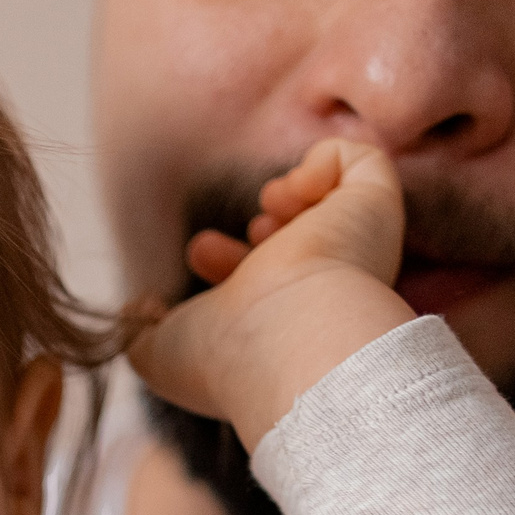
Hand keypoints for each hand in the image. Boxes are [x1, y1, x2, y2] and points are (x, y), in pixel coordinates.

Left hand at [129, 139, 415, 450]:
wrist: (287, 338)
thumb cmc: (222, 355)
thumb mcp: (157, 354)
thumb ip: (140, 329)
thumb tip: (141, 304)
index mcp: (286, 324)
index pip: (267, 285)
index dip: (226, 260)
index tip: (199, 250)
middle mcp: (329, 288)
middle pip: (303, 243)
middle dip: (261, 227)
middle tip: (226, 234)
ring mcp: (356, 246)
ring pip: (339, 202)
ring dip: (292, 192)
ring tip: (269, 209)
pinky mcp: (375, 205)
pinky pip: (360, 160)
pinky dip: (321, 161)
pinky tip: (294, 191)